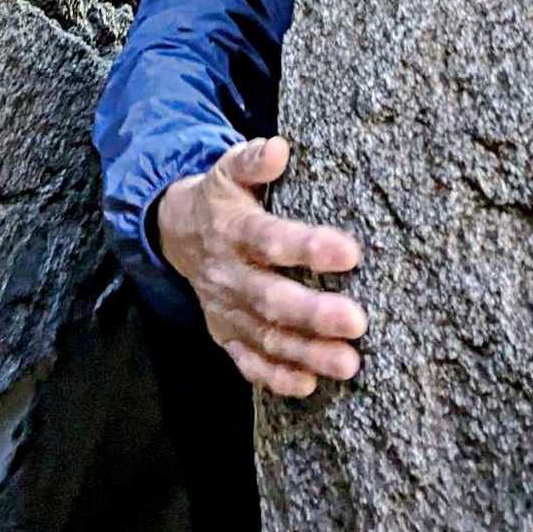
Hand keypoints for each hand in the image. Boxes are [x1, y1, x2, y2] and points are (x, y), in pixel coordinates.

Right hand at [157, 135, 365, 396]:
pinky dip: (274, 377)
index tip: (350, 253)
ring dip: (305, 352)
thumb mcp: (230, 169)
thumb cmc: (221, 197)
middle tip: (356, 322)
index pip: (270, 239)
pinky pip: (247, 361)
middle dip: (313, 313)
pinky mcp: (225, 333)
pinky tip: (307, 384)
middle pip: (270, 297)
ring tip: (348, 362)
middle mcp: (227, 272)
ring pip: (265, 336)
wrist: (176, 231)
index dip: (307, 247)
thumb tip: (279, 147)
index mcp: (232, 228)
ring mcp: (224, 308)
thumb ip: (253, 160)